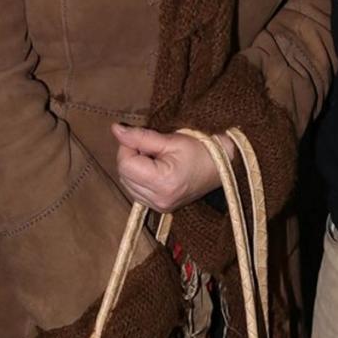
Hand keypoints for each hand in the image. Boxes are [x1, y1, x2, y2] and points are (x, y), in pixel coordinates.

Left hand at [112, 124, 234, 212]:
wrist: (222, 167)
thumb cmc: (202, 150)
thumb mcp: (171, 140)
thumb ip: (141, 136)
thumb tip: (115, 130)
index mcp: (163, 182)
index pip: (126, 164)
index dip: (128, 146)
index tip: (141, 137)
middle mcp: (159, 200)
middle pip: (124, 175)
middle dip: (130, 156)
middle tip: (150, 146)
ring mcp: (160, 207)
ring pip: (127, 184)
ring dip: (133, 168)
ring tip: (154, 157)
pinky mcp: (160, 208)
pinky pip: (136, 191)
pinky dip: (139, 178)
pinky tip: (154, 169)